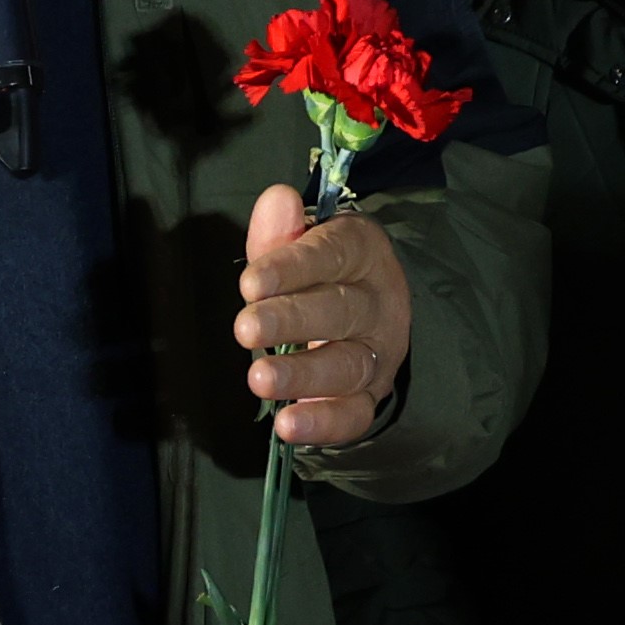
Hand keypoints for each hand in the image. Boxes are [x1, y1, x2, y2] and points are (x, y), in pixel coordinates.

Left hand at [236, 177, 407, 448]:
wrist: (365, 312)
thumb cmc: (317, 273)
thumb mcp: (299, 245)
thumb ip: (282, 230)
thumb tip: (278, 199)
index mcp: (362, 252)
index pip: (333, 254)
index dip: (292, 267)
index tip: (249, 283)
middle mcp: (379, 303)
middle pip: (341, 311)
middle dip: (291, 320)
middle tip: (245, 328)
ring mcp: (379, 354)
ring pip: (348, 365)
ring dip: (302, 375)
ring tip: (259, 379)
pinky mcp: (370, 397)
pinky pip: (355, 415)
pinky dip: (324, 424)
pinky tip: (288, 425)